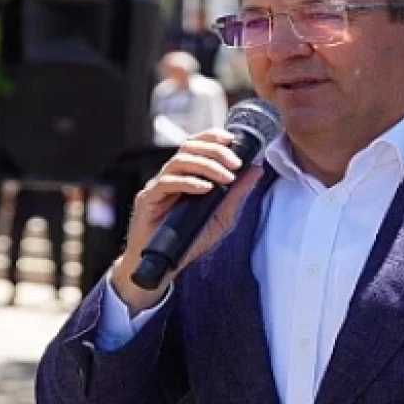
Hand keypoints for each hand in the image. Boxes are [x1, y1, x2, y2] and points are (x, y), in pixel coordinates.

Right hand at [111, 129, 262, 312]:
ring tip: (226, 177)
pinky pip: (167, 183)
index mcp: (186, 175)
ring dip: (206, 165)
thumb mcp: (221, 217)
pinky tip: (205, 189)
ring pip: (179, 161)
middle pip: (188, 147)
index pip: (197, 145)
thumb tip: (256, 169)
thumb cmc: (189, 240)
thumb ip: (237, 194)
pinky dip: (188, 183)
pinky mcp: (147, 199)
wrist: (163, 266)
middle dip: (214, 151)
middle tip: (235, 163)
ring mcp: (158, 186)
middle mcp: (171, 176)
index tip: (233, 140)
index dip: (212, 137)